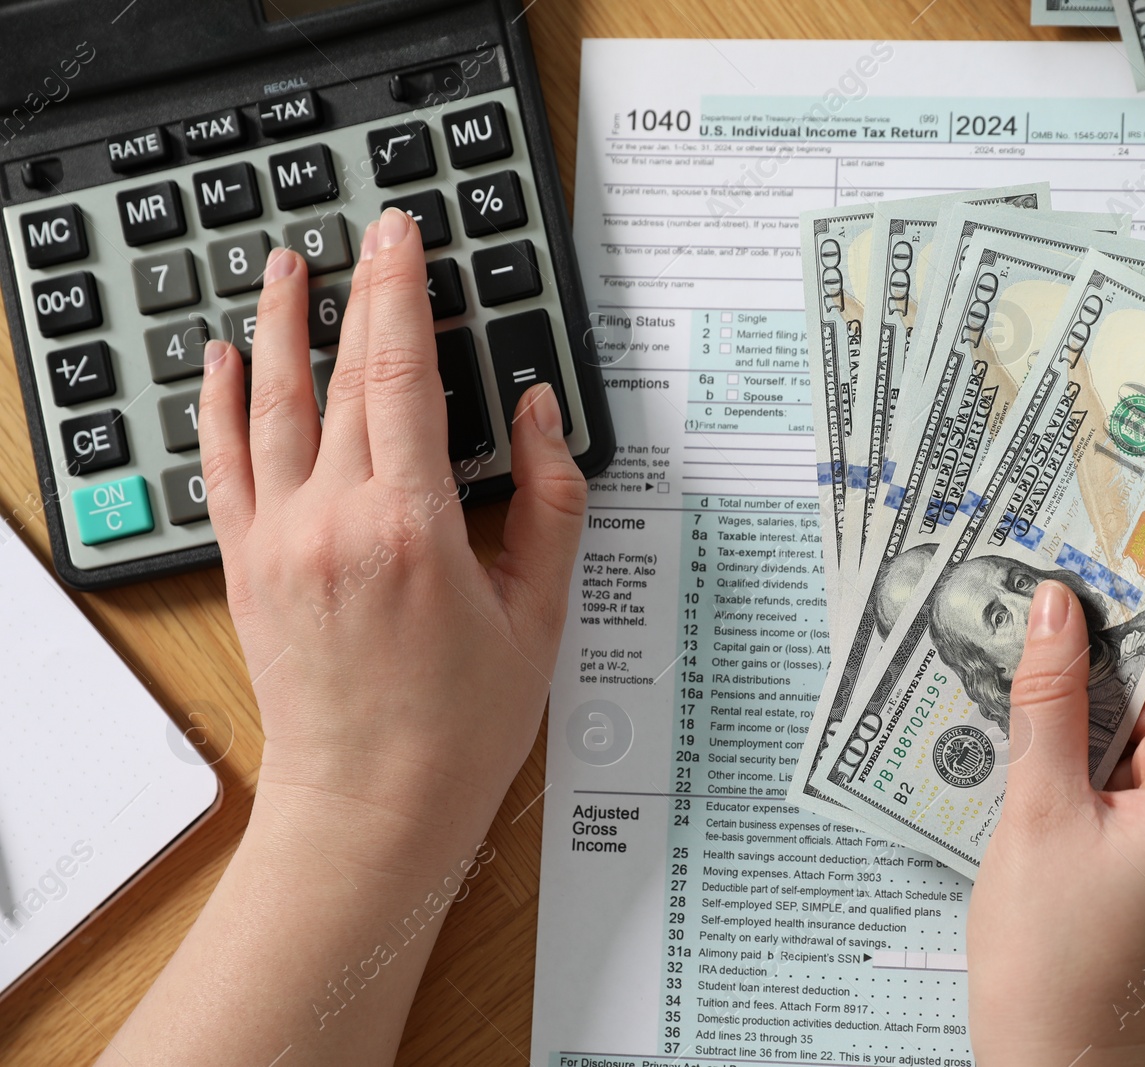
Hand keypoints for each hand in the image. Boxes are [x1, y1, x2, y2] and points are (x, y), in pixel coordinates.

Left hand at [199, 206, 586, 868]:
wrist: (372, 805)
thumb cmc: (461, 723)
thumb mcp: (539, 611)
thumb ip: (549, 501)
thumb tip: (539, 415)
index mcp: (412, 525)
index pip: (402, 375)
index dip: (401, 294)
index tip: (404, 239)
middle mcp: (333, 521)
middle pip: (341, 376)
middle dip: (358, 292)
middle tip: (370, 235)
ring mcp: (279, 541)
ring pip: (269, 407)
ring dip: (278, 327)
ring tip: (286, 268)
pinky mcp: (249, 567)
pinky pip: (223, 467)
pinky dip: (220, 407)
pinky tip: (222, 362)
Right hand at [967, 582, 1144, 1066]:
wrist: (1058, 1057)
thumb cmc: (1055, 965)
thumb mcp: (1039, 812)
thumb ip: (1049, 701)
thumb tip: (1056, 613)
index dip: (1134, 606)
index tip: (1083, 561)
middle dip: (1098, 649)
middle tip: (1034, 607)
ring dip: (1085, 695)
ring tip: (1022, 669)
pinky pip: (1134, 760)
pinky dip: (1087, 740)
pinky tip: (1036, 728)